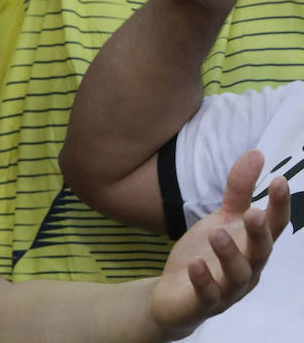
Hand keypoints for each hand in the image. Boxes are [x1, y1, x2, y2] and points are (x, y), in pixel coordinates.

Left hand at [150, 149, 287, 334]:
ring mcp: (228, 289)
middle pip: (261, 252)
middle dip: (260, 234)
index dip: (279, 206)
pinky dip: (203, 279)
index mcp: (253, 247)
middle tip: (254, 213)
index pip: (273, 226)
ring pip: (237, 275)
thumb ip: (239, 190)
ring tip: (217, 233)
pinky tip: (195, 264)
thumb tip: (257, 153)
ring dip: (230, 255)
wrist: (175, 295)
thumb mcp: (222, 219)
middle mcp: (248, 270)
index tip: (280, 180)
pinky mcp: (203, 303)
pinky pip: (207, 294)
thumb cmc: (208, 254)